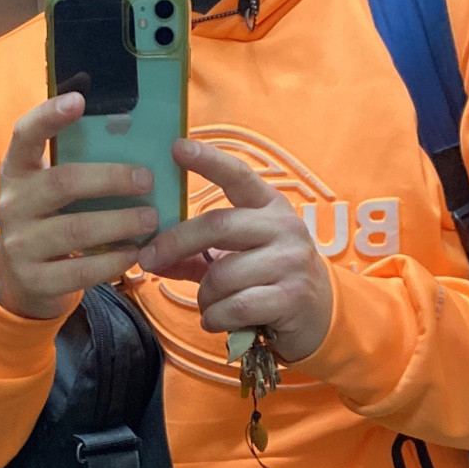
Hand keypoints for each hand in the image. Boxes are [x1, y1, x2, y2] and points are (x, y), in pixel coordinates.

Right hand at [0, 92, 157, 320]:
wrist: (21, 278)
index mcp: (17, 170)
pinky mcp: (34, 279)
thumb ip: (79, 164)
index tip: (79, 100)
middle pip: (62, 182)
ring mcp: (20, 244)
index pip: (25, 135)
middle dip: (110, 179)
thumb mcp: (50, 189)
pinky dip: (112, 261)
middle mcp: (12, 203)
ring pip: (76, 229)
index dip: (49, 116)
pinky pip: (79, 270)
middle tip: (148, 180)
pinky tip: (135, 253)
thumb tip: (134, 131)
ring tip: (151, 219)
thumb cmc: (50, 219)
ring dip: (119, 222)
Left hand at [137, 137, 332, 362]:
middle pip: (218, 225)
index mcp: (269, 207)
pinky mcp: (291, 297)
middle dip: (176, 243)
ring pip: (222, 275)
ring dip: (204, 296)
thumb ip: (196, 254)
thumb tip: (150, 256)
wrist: (319, 316)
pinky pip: (234, 306)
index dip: (208, 161)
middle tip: (149, 259)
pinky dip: (215, 318)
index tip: (177, 147)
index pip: (238, 176)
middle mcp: (283, 228)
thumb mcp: (238, 258)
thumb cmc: (269, 280)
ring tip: (210, 305)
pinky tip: (218, 320)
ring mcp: (290, 262)